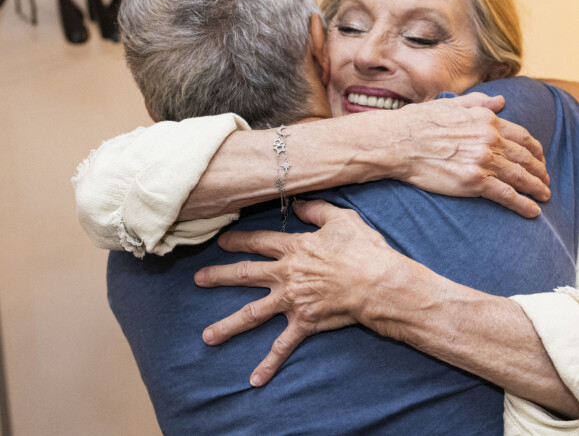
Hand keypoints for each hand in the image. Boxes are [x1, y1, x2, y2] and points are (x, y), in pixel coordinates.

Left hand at [194, 199, 397, 386]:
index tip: (222, 242)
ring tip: (207, 336)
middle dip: (218, 276)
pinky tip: (254, 378)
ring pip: (252, 313)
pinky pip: (282, 345)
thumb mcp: (340, 219)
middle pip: (245, 274)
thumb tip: (298, 203)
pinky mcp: (304, 322)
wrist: (378, 283)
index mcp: (293, 248)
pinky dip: (269, 363)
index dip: (238, 240)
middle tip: (198, 279)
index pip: (258, 242)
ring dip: (228, 325)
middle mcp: (286, 275)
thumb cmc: (362, 249)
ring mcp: (292, 301)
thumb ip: (316, 210)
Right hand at [391, 93, 549, 217]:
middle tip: (545, 180)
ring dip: (537, 187)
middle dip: (539, 170)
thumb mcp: (451, 104)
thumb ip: (479, 102)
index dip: (534, 149)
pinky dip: (523, 204)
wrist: (397, 142)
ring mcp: (483, 161)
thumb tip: (500, 101)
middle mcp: (490, 140)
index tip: (538, 157)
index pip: (522, 136)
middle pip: (525, 158)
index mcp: (486, 121)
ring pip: (520, 177)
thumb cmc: (417, 123)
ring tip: (544, 195)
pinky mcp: (473, 182)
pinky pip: (507, 195)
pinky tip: (532, 210)